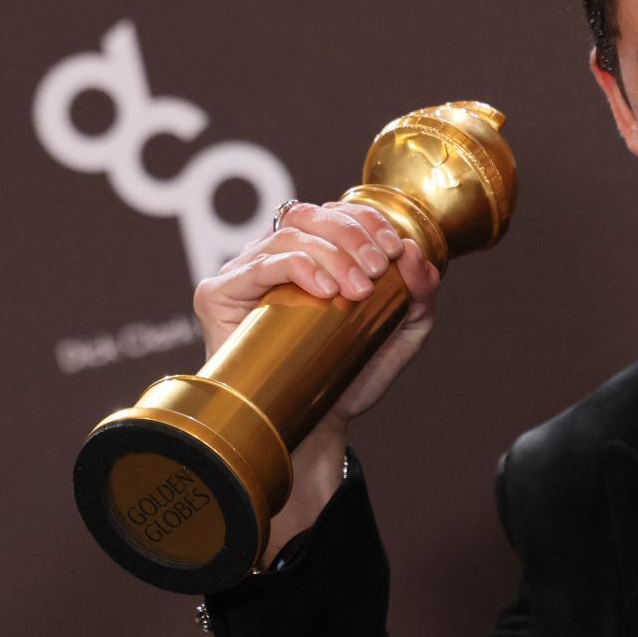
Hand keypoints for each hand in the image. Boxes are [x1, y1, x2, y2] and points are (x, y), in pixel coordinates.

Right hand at [193, 200, 441, 428]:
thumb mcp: (402, 331)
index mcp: (312, 254)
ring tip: (358, 290)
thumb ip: (419, 292)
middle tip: (378, 269)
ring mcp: (244, 274)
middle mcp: (274, 256)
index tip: (395, 251)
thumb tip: (415, 251)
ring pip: (288, 236)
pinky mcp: (218, 295)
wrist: (316, 424)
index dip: (368, 220)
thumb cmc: (352, 373)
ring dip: (332, 254)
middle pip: (311, 216)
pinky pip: (259, 265)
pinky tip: (324, 289)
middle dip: (353, 234)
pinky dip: (298, 266)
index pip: (335, 212)